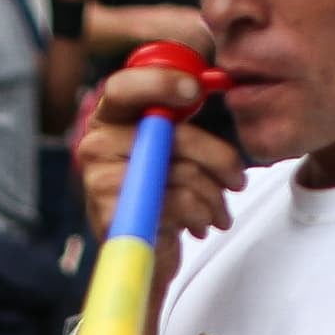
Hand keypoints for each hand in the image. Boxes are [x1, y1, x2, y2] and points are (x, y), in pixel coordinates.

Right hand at [76, 58, 239, 238]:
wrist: (143, 252)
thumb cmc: (162, 195)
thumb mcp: (172, 148)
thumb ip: (182, 115)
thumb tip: (217, 82)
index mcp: (110, 118)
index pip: (124, 87)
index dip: (160, 82)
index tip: (195, 89)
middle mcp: (97, 143)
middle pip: (169, 134)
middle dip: (218, 157)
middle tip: (237, 178)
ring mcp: (99, 180)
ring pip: (183, 172)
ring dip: (214, 195)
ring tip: (217, 209)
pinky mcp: (112, 215)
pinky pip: (177, 203)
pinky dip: (201, 215)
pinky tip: (200, 223)